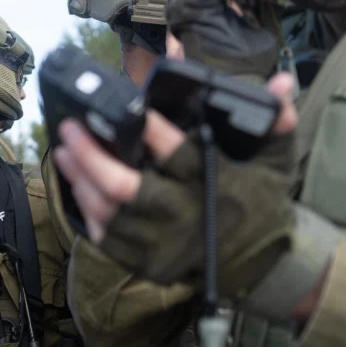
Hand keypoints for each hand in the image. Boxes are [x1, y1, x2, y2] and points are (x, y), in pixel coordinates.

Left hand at [53, 72, 299, 290]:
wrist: (260, 264)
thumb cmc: (260, 201)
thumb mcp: (275, 161)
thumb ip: (274, 121)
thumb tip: (281, 82)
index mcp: (214, 185)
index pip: (177, 154)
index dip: (149, 129)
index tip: (128, 105)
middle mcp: (185, 217)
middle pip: (125, 188)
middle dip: (90, 156)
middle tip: (70, 128)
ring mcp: (163, 245)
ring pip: (108, 212)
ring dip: (80, 180)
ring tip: (64, 151)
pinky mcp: (148, 264)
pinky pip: (106, 240)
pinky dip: (88, 211)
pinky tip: (76, 187)